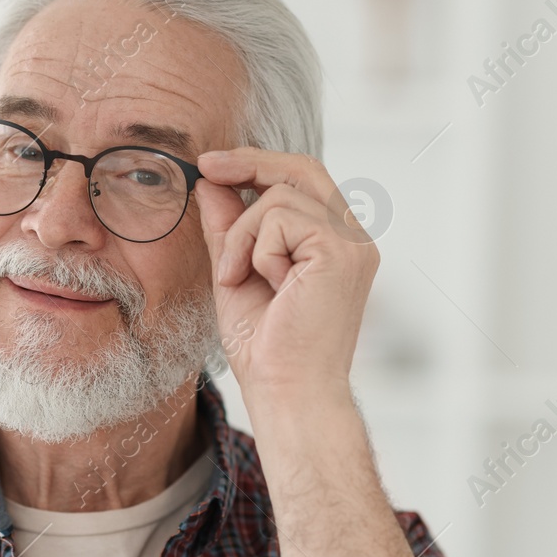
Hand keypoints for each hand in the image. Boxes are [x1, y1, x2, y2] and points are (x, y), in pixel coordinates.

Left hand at [194, 148, 377, 406]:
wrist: (287, 393)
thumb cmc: (267, 349)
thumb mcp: (236, 273)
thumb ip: (229, 228)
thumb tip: (211, 183)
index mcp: (333, 244)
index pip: (302, 180)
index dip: (257, 163)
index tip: (212, 166)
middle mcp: (352, 239)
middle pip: (301, 169)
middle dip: (248, 162)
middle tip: (205, 167)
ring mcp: (351, 244)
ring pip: (279, 196)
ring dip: (241, 235)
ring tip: (238, 277)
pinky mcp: (341, 252)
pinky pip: (281, 218)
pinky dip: (256, 249)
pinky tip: (264, 285)